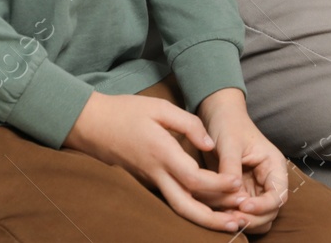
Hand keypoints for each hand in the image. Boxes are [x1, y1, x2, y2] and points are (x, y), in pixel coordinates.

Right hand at [64, 90, 249, 233]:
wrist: (90, 125)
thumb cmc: (125, 112)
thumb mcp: (159, 107)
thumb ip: (188, 124)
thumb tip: (210, 145)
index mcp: (161, 153)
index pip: (193, 178)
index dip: (217, 185)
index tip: (237, 183)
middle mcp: (156, 173)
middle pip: (187, 206)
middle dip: (214, 218)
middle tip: (239, 221)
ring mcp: (150, 181)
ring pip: (179, 209)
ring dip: (205, 220)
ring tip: (229, 224)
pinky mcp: (148, 182)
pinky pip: (172, 200)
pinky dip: (193, 209)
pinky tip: (211, 210)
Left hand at [196, 88, 288, 234]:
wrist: (217, 117)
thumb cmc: (228, 124)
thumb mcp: (230, 143)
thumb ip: (231, 168)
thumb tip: (233, 193)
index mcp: (273, 166)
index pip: (278, 195)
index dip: (263, 206)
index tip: (243, 205)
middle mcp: (267, 181)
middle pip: (269, 213)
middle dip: (252, 218)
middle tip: (230, 217)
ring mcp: (253, 190)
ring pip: (256, 219)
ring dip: (242, 221)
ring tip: (223, 216)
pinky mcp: (239, 194)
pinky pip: (239, 214)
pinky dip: (231, 217)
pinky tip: (217, 212)